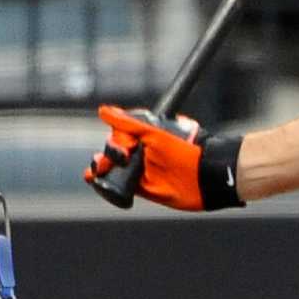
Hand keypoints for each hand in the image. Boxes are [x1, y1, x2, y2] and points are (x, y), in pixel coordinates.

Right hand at [86, 104, 242, 209]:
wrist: (204, 179)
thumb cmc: (184, 152)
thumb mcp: (154, 135)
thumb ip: (129, 124)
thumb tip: (104, 111)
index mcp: (144, 136)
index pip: (119, 136)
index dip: (117, 142)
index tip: (126, 149)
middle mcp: (141, 152)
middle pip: (113, 152)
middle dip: (107, 157)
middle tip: (113, 163)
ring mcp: (140, 170)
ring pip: (112, 168)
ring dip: (101, 168)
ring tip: (95, 173)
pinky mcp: (141, 188)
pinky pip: (118, 185)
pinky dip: (105, 183)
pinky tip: (94, 179)